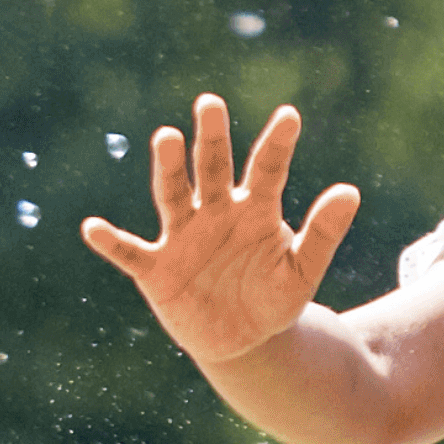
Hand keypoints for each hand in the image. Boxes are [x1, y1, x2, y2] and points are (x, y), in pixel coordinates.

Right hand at [79, 96, 359, 367]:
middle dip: (211, 136)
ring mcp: (183, 236)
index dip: (277, 144)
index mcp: (254, 208)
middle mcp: (215, 211)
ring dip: (168, 166)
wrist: (243, 341)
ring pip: (173, 194)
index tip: (290, 116)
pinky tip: (93, 228)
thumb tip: (350, 191)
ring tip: (166, 136)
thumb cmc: (274, 298)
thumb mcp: (304, 271)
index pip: (267, 168)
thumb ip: (323, 233)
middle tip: (211, 102)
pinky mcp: (157, 268)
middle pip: (211, 166)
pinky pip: (130, 252)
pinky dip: (111, 241)